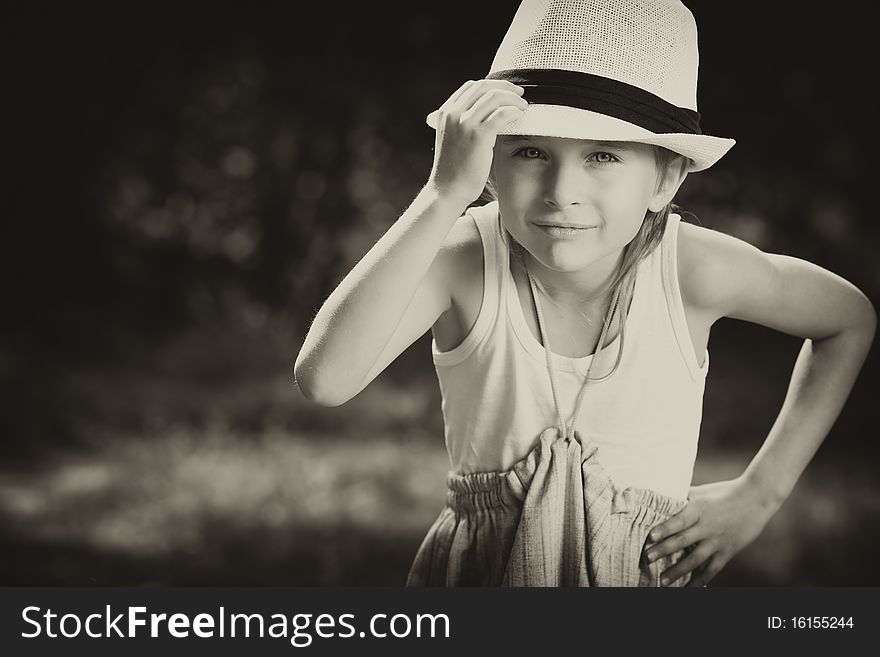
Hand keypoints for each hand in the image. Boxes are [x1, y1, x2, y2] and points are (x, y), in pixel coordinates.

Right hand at [427, 79, 527, 206]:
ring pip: (494, 97)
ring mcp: (465, 124)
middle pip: (484, 87)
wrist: (447, 190)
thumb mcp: (453, 138)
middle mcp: (453, 114)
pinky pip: (501, 114)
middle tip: (520, 95)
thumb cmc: (453, 169)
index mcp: (446, 112)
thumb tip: (487, 113)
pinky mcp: (478, 136)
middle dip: (505, 88)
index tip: (506, 91)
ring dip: (513, 99)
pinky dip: (513, 111)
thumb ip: (463, 123)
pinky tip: (519, 115)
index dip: (493, 85)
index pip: (471, 86)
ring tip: (522, 107)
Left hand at [643, 477, 778, 586]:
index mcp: (698, 509)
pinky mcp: (728, 551)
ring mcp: (717, 541)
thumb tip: (662, 498)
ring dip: (678, 571)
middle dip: (663, 551)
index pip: (679, 521)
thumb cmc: (725, 492)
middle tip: (647, 559)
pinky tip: (689, 587)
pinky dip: (700, 580)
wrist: (756, 498)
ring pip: (695, 559)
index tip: (650, 538)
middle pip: (682, 541)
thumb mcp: (702, 492)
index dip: (664, 529)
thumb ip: (683, 498)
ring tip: (663, 580)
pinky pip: (712, 569)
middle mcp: (707, 526)